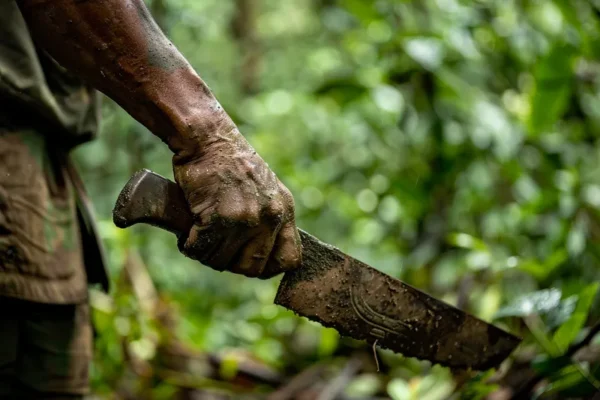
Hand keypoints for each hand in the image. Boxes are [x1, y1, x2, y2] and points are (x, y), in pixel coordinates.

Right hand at [172, 115, 300, 278]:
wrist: (208, 138)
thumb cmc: (230, 162)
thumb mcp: (264, 189)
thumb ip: (270, 219)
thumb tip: (261, 258)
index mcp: (284, 210)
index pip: (289, 260)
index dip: (267, 266)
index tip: (248, 260)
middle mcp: (270, 217)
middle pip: (252, 268)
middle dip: (231, 262)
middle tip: (216, 247)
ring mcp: (245, 219)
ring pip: (222, 261)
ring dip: (206, 253)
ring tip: (199, 236)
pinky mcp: (217, 217)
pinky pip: (200, 249)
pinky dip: (189, 245)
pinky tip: (188, 232)